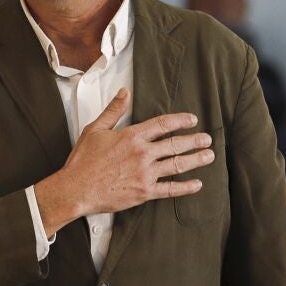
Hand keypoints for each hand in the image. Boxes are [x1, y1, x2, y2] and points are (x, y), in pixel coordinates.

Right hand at [35, 89, 213, 236]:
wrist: (76, 188)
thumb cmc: (83, 160)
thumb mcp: (95, 129)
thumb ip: (113, 110)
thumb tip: (125, 93)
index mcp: (132, 136)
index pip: (163, 124)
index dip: (180, 121)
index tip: (192, 120)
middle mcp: (142, 154)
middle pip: (175, 144)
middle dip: (194, 141)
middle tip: (207, 139)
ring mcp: (145, 174)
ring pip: (177, 165)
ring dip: (195, 160)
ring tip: (208, 156)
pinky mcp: (144, 192)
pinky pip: (170, 189)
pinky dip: (185, 187)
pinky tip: (197, 184)